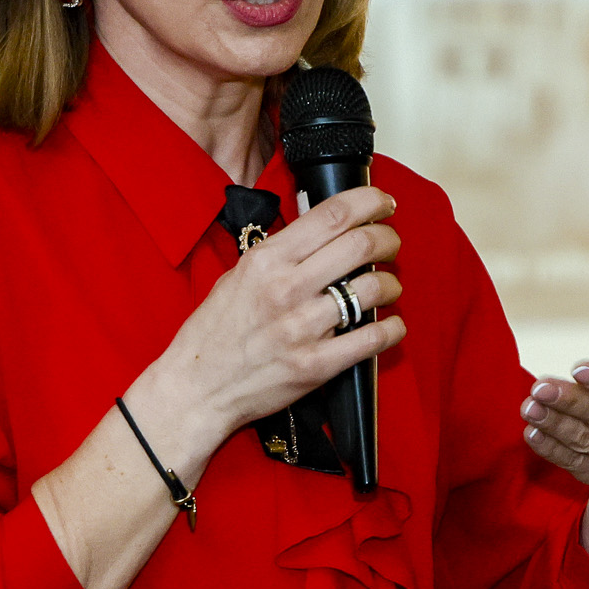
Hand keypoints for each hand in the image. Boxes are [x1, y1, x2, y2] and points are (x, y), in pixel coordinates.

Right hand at [147, 186, 406, 459]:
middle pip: (361, 244)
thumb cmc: (215, 331)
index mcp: (266, 260)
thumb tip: (324, 233)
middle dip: (388, 238)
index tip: (383, 203)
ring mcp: (302, 328)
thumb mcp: (238, 275)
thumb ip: (280, 253)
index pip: (333, 214)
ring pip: (372, 288)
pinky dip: (392, 327)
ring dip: (391, 283)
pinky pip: (372, 338)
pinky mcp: (316, 365)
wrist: (197, 387)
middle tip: (391, 243)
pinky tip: (391, 324)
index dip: (370, 202)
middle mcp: (286, 288)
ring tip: (388, 286)